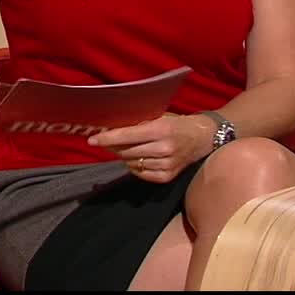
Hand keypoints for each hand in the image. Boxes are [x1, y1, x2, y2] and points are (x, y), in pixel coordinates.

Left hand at [87, 113, 214, 182]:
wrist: (203, 138)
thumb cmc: (176, 124)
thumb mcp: (158, 117)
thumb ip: (137, 123)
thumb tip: (110, 128)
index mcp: (161, 130)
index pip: (126, 135)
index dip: (107, 138)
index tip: (92, 140)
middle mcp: (164, 148)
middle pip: (126, 151)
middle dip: (113, 146)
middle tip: (107, 141)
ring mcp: (166, 164)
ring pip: (131, 163)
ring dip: (125, 155)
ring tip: (131, 147)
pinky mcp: (167, 177)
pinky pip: (140, 173)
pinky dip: (135, 166)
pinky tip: (141, 157)